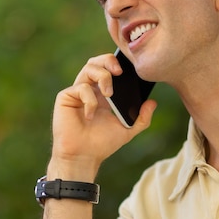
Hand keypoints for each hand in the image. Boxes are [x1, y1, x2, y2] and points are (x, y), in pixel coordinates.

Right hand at [48, 53, 157, 179]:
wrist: (83, 157)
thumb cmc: (102, 144)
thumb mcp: (127, 130)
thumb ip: (141, 118)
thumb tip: (153, 102)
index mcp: (103, 93)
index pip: (108, 69)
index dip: (117, 63)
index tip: (130, 67)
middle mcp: (90, 89)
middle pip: (97, 62)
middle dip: (109, 60)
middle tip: (119, 72)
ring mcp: (77, 92)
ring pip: (88, 68)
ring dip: (103, 76)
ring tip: (109, 94)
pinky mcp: (66, 97)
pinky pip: (81, 88)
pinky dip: (90, 100)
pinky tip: (90, 116)